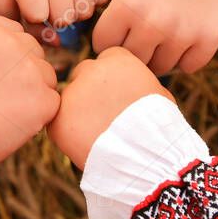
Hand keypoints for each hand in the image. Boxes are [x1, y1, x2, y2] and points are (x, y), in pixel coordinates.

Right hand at [0, 16, 59, 179]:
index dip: (7, 58)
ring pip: (46, 77)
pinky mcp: (44, 98)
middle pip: (34, 53)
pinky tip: (11, 123)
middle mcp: (13, 43)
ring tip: (1, 111)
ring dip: (33, 93)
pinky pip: (52, 102)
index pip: (16, 34)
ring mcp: (31, 70)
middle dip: (23, 74)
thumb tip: (24, 54)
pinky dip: (38, 115)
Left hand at [13, 0, 109, 28]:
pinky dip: (94, 1)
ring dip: (78, 11)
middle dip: (60, 19)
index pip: (37, 15)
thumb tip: (57, 43)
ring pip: (86, 12)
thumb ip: (32, 27)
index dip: (38, 18)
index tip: (36, 8)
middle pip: (65, 18)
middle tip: (54, 5)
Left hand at [48, 47, 172, 168]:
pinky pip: (58, 125)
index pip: (106, 61)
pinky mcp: (58, 119)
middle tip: (103, 118)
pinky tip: (87, 147)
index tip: (116, 98)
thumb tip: (132, 86)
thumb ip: (137, 82)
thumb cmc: (159, 129)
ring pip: (69, 100)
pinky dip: (68, 136)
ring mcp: (71, 94)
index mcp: (118, 60)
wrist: (146, 158)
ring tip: (99, 137)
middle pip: (83, 75)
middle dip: (90, 93)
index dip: (111, 81)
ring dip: (79, 114)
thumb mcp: (158, 93)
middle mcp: (91, 70)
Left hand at [92, 0, 217, 74]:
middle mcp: (153, 23)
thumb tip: (105, 57)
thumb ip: (114, 21)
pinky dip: (187, 57)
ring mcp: (182, 34)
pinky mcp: (208, 40)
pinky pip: (188, 67)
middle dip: (137, 51)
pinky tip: (188, 35)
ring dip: (162, 56)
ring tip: (168, 32)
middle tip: (147, 36)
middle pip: (133, 61)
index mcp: (127, 6)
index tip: (120, 35)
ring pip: (160, 68)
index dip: (110, 41)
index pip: (103, 46)